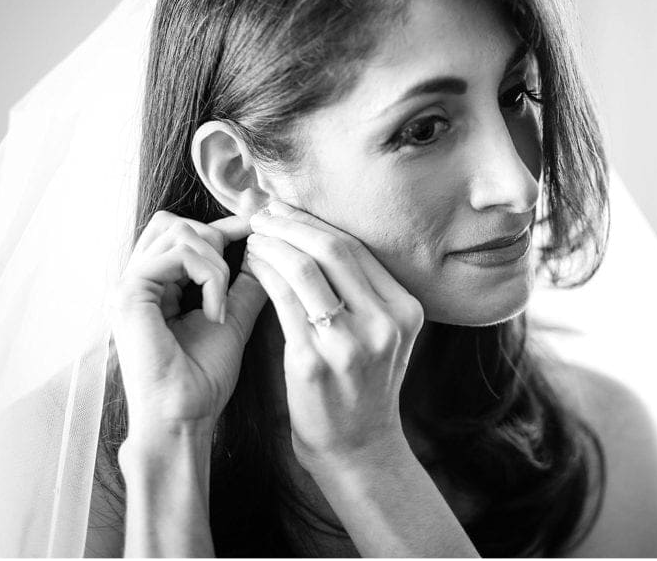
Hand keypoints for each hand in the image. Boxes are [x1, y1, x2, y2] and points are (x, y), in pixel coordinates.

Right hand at [109, 210, 268, 434]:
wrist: (184, 418)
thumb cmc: (203, 379)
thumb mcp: (230, 318)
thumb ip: (242, 283)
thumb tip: (265, 248)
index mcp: (152, 287)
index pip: (179, 233)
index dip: (219, 226)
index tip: (255, 226)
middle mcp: (134, 282)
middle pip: (173, 222)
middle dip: (214, 240)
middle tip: (230, 282)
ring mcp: (126, 286)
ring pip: (179, 232)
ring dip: (215, 264)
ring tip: (222, 304)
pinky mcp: (128, 293)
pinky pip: (179, 254)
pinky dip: (208, 277)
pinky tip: (214, 312)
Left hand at [245, 200, 424, 474]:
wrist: (358, 448)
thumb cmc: (361, 386)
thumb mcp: (381, 335)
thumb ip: (360, 290)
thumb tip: (313, 231)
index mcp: (405, 310)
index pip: (357, 248)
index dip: (315, 222)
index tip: (286, 208)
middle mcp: (385, 322)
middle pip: (334, 250)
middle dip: (292, 224)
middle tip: (262, 213)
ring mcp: (351, 343)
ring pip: (306, 269)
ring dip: (273, 244)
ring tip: (252, 236)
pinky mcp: (315, 362)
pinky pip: (283, 300)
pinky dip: (264, 273)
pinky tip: (251, 265)